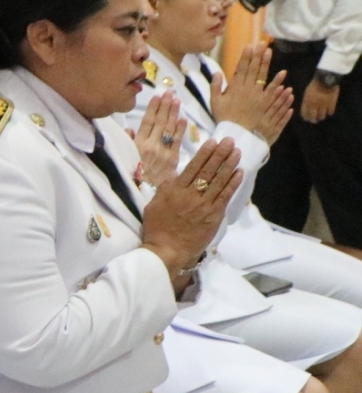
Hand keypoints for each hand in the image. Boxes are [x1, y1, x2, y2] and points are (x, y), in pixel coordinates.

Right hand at [131, 92, 187, 185]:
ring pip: (169, 129)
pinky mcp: (172, 160)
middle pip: (159, 122)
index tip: (157, 95)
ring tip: (177, 100)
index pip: (147, 122)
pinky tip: (183, 119)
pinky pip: (177, 143)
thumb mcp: (124, 160)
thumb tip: (128, 129)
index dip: (153, 108)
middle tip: (170, 92)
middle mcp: (150, 146)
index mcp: (137, 145)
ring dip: (173, 113)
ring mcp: (163, 153)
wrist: (142, 197)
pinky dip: (180, 130)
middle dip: (165, 106)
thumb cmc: (132, 179)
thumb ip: (128, 143)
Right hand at [140, 138, 242, 276]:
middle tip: (229, 141)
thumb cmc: (156, 228)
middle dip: (219, 154)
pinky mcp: (213, 216)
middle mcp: (190, 195)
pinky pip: (225, 196)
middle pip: (207, 171)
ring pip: (218, 181)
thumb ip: (165, 189)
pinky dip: (232, 184)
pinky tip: (239, 173)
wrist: (167, 251)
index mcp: (173, 191)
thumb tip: (175, 174)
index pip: (192, 167)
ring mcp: (203, 206)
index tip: (213, 142)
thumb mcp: (154, 205)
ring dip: (229, 165)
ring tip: (236, 152)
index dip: (204, 154)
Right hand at [209, 44, 292, 142]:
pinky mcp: (266, 103)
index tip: (249, 46)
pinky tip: (282, 72)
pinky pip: (273, 90)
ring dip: (267, 63)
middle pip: (253, 69)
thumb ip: (215, 86)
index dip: (245, 56)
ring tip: (270, 52)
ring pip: (263, 76)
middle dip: (258, 55)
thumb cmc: (224, 118)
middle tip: (262, 43)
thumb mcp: (214, 102)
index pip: (241, 68)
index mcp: (234, 88)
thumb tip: (217, 72)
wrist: (237, 133)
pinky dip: (277, 81)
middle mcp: (247, 89)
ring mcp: (258, 96)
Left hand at [302, 78, 340, 123]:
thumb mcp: (308, 92)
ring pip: (322, 116)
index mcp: (307, 101)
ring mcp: (323, 104)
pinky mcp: (332, 103)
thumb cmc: (315, 84)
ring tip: (321, 116)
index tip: (307, 119)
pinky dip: (329, 112)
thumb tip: (306, 110)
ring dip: (321, 116)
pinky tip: (328, 111)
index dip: (306, 117)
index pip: (304, 114)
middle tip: (314, 120)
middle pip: (313, 117)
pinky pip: (330, 112)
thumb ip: (307, 101)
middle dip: (313, 120)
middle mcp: (314, 104)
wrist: (326, 78)